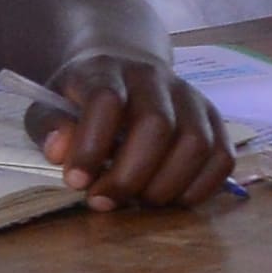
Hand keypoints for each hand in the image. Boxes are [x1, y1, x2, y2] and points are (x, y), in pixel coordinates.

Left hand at [35, 46, 234, 212]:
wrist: (121, 73)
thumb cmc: (80, 100)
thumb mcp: (49, 107)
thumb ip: (50, 127)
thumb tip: (61, 152)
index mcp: (106, 71)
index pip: (106, 100)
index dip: (91, 145)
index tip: (76, 181)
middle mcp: (154, 79)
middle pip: (157, 125)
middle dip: (130, 175)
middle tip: (105, 200)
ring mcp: (190, 98)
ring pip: (196, 143)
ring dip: (166, 184)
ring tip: (138, 201)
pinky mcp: (214, 120)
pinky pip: (222, 157)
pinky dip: (199, 187)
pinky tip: (171, 199)